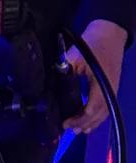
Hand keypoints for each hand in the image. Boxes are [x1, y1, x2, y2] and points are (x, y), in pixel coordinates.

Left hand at [62, 19, 126, 134]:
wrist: (110, 32)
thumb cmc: (92, 44)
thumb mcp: (74, 57)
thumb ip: (64, 73)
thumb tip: (50, 88)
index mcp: (101, 82)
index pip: (91, 109)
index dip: (78, 120)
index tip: (65, 123)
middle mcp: (110, 88)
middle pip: (98, 115)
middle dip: (84, 125)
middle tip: (69, 130)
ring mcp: (113, 88)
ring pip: (104, 113)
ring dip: (91, 124)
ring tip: (78, 130)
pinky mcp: (113, 87)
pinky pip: (107, 107)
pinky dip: (97, 117)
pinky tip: (88, 121)